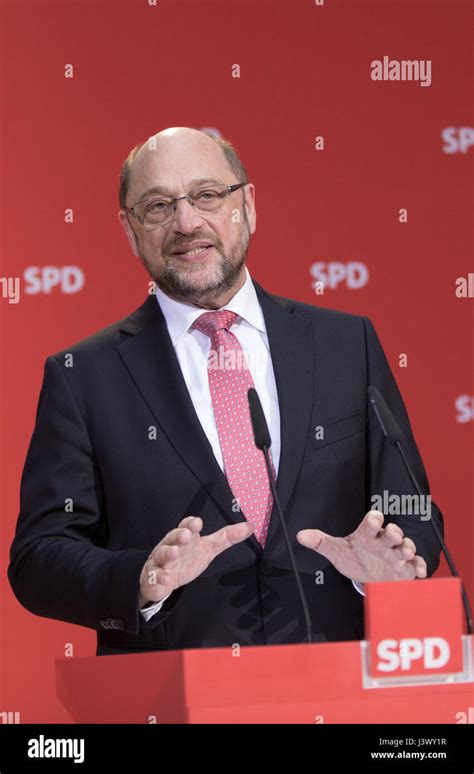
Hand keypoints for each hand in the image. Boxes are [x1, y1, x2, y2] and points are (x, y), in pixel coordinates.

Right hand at [139, 516, 252, 606]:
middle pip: (172, 537)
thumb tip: (249, 526)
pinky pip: (154, 577)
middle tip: (186, 535)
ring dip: (167, 553)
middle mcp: (170, 546)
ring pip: (161, 554)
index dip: (191, 524)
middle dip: (179, 535)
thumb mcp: (208, 548)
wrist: (165, 578)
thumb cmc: (187, 558)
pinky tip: (165, 579)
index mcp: (184, 537)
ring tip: (174, 553)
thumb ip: (226, 538)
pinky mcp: (154, 578)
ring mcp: (161, 561)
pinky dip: (158, 578)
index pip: (186, 526)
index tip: (197, 523)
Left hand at [296, 510, 426, 582]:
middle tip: (394, 536)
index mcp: (367, 535)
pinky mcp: (406, 568)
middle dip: (394, 533)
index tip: (375, 520)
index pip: (371, 522)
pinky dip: (420, 567)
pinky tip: (419, 571)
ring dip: (407, 548)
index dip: (374, 520)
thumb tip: (301, 536)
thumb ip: (321, 542)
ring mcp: (396, 554)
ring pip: (406, 547)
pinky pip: (416, 565)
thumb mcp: (337, 551)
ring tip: (405, 553)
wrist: (369, 576)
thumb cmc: (354, 558)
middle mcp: (383, 542)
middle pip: (392, 532)